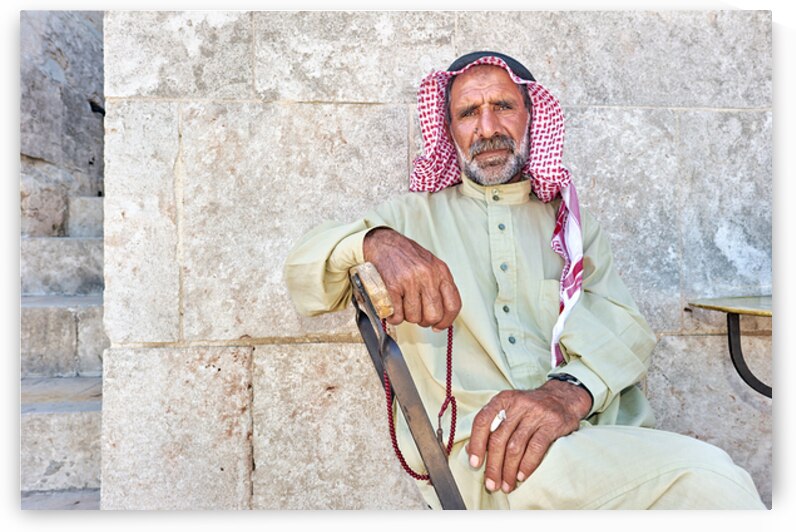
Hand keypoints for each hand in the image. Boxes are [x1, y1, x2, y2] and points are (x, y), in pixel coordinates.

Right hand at [362, 227, 460, 329]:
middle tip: (417, 314)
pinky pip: (396, 315)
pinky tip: (392, 306)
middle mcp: (427, 275)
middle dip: (424, 321)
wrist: (382, 243)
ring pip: (414, 317)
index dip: (446, 321)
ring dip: (406, 316)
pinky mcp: (392, 286)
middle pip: (433, 315)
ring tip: (402, 304)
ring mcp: (409, 281)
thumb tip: (441, 317)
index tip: (439, 326)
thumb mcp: (430, 265)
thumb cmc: (406, 255)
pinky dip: (393, 316)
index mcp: (440, 271)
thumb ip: (438, 287)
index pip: (453, 304)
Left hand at [465, 379, 591, 492]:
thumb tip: (470, 450)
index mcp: (502, 400)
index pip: (482, 421)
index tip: (475, 464)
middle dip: (493, 466)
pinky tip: (521, 476)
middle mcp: (517, 405)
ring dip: (509, 470)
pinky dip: (527, 465)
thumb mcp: (509, 408)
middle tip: (491, 484)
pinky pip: (536, 448)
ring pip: (516, 446)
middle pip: (499, 439)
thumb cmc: (530, 408)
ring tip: (506, 485)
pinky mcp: (551, 424)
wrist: (563, 398)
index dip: (476, 444)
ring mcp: (535, 414)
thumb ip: (491, 425)